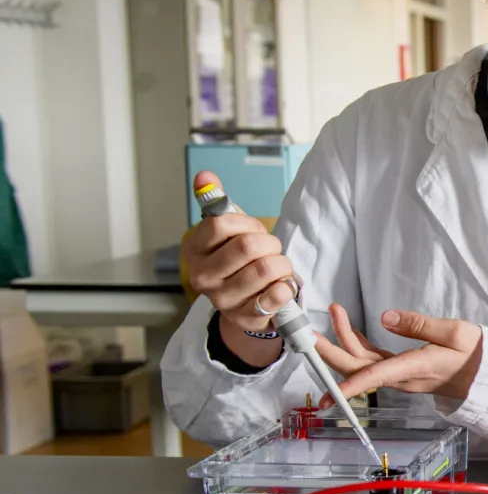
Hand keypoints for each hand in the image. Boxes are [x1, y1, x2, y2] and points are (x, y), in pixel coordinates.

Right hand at [182, 170, 296, 331]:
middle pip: (247, 246)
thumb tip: (204, 176)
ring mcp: (224, 300)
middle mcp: (203, 277)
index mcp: (194, 251)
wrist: (244, 305)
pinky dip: (287, 286)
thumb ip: (216, 203)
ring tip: (278, 268)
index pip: (220, 224)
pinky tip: (282, 286)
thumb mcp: (225, 233)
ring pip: (266, 268)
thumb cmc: (237, 263)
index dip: (247, 223)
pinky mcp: (247, 317)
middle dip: (270, 243)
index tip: (254, 230)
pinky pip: (276, 295)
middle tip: (270, 250)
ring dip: (282, 264)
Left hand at [314, 305, 483, 401]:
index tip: (326, 395)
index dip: (349, 385)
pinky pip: (372, 362)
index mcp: (414, 367)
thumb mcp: (455, 332)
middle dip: (330, 350)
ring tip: (335, 310)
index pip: (375, 377)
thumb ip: (419, 324)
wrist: (487, 375)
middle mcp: (402, 376)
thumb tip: (385, 316)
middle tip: (310, 329)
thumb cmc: (476, 354)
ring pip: (362, 363)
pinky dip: (357, 345)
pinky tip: (351, 329)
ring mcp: (400, 375)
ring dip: (343, 340)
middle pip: (357, 369)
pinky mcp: (402, 371)